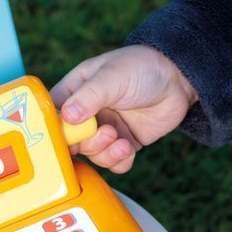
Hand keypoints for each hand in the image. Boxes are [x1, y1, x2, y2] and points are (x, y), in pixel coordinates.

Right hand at [51, 45, 197, 172]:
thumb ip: (89, 97)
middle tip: (106, 132)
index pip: (52, 116)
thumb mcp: (112, 77)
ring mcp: (105, 129)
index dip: (55, 130)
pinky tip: (128, 148)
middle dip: (87, 143)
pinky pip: (113, 163)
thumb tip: (67, 117)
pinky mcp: (124, 143)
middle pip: (71, 142)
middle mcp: (87, 113)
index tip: (65, 137)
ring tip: (120, 140)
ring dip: (105, 153)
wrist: (180, 79)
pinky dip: (119, 161)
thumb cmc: (142, 67)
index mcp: (75, 92)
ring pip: (92, 155)